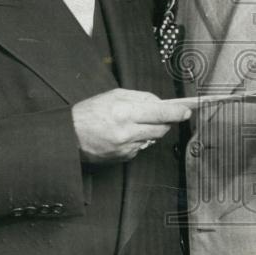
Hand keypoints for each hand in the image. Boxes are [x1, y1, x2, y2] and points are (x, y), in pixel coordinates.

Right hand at [72, 88, 190, 163]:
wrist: (68, 136)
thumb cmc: (90, 112)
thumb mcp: (114, 96)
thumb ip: (140, 98)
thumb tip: (160, 102)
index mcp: (124, 112)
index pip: (160, 112)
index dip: (176, 112)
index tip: (187, 111)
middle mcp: (126, 132)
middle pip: (161, 129)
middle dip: (165, 122)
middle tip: (162, 116)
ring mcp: (125, 148)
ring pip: (152, 139)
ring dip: (149, 131)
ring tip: (133, 124)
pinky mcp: (123, 158)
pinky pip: (140, 148)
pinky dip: (137, 141)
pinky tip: (123, 135)